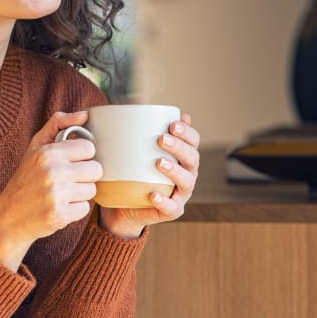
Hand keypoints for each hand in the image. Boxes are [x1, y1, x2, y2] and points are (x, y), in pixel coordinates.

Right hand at [0, 111, 101, 270]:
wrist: (9, 217)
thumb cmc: (26, 178)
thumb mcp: (35, 147)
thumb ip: (58, 124)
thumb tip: (85, 114)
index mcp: (47, 153)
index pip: (89, 148)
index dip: (82, 156)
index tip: (70, 162)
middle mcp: (52, 172)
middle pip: (95, 170)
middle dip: (85, 176)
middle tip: (68, 180)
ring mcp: (56, 195)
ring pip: (92, 190)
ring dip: (80, 194)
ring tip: (62, 194)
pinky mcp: (60, 215)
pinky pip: (85, 209)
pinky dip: (75, 210)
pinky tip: (60, 207)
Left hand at [98, 113, 200, 238]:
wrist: (123, 205)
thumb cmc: (131, 172)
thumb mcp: (132, 151)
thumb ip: (136, 132)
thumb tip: (132, 107)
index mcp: (182, 156)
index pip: (193, 141)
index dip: (187, 132)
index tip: (172, 124)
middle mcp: (186, 173)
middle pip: (192, 158)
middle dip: (179, 147)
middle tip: (161, 139)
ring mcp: (180, 194)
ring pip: (187, 181)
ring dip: (175, 171)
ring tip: (159, 162)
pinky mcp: (171, 210)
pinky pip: (171, 207)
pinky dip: (164, 201)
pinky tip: (153, 194)